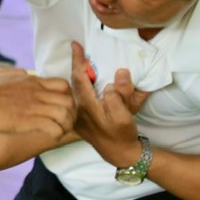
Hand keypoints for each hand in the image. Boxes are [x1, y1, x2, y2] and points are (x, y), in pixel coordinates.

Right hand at [0, 67, 75, 134]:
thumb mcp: (2, 74)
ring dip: (66, 125)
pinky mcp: (28, 120)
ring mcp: (34, 106)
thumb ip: (16, 73)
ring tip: (59, 132)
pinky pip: (54, 128)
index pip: (64, 86)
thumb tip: (23, 73)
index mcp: (33, 81)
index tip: (61, 109)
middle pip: (70, 101)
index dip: (68, 99)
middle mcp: (38, 93)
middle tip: (64, 123)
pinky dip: (56, 134)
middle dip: (71, 114)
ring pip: (66, 114)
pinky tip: (50, 137)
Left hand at [69, 42, 150, 166]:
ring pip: (75, 89)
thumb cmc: (123, 134)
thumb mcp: (126, 115)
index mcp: (86, 105)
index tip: (76, 45)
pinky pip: (78, 97)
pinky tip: (87, 80)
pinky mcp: (79, 118)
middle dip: (76, 64)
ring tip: (83, 61)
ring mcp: (77, 114)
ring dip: (79, 74)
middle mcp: (77, 109)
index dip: (78, 60)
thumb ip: (120, 95)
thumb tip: (119, 73)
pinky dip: (81, 85)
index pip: (79, 78)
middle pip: (74, 81)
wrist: (119, 154)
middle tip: (78, 48)